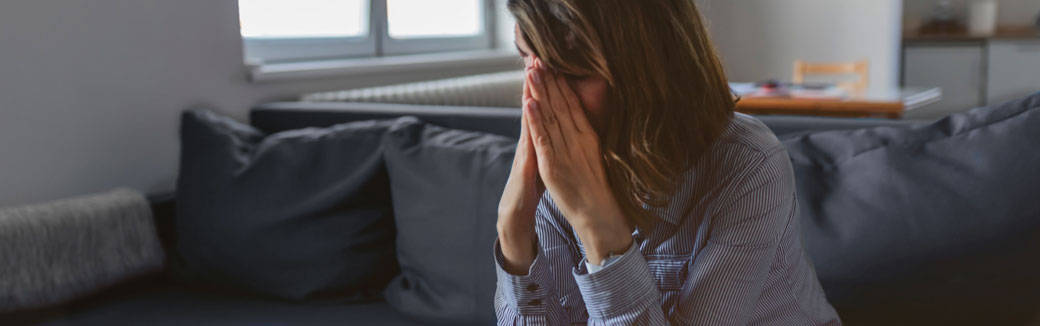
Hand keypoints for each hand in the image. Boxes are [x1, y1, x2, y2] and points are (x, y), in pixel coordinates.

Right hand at [496, 64, 545, 274]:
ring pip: (529, 118)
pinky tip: (530, 108)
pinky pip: (529, 140)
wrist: (515, 211)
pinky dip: (530, 123)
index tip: (548, 62)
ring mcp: (526, 150)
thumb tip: (556, 127)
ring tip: (530, 72)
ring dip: (529, 94)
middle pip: (533, 106)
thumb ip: (548, 142)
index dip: (546, 85)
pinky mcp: (526, 163)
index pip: (543, 106)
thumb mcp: (544, 159)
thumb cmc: (532, 186)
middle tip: (536, 56)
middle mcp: (530, 140)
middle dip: (535, 81)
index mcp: (539, 138)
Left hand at [525, 59, 632, 264]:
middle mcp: (578, 140)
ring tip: (531, 72)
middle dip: (549, 81)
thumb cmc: (598, 192)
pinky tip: (530, 104)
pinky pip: (543, 139)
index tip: (553, 66)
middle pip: (561, 105)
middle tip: (538, 59)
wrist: (600, 217)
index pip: (572, 105)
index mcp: (588, 137)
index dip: (562, 85)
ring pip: (551, 117)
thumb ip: (586, 142)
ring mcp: (565, 152)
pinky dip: (536, 121)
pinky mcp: (553, 166)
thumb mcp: (594, 159)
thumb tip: (581, 127)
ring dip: (540, 93)